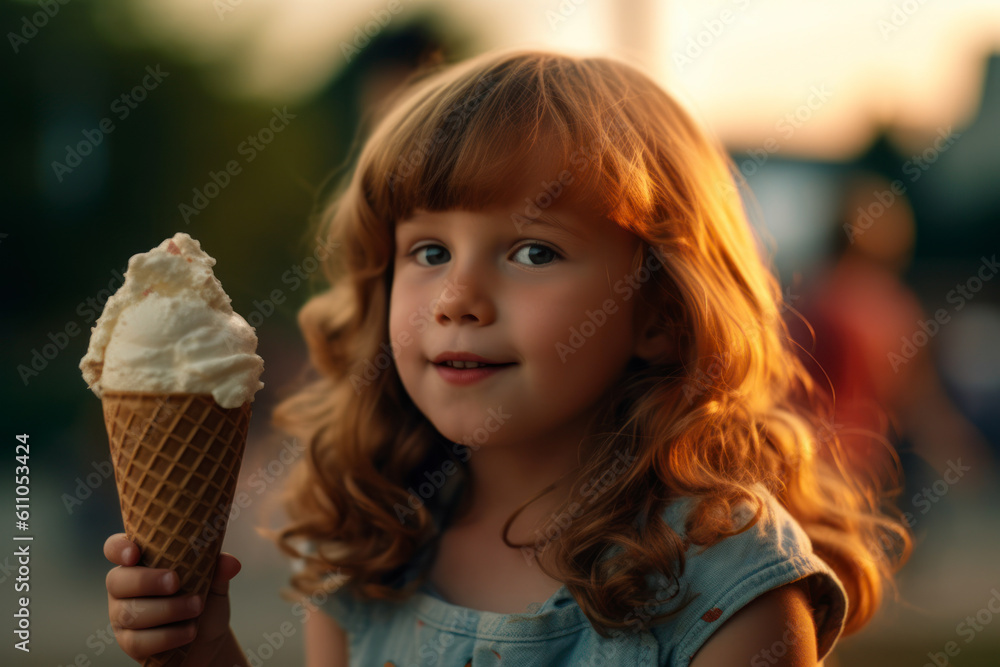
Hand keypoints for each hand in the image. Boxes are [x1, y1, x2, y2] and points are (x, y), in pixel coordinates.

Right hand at [104, 533, 241, 664]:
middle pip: (117, 581)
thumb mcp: (214, 582)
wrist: (208, 638)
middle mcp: (124, 587)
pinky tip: (189, 631)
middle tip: (176, 582)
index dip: (118, 548)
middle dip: (147, 581)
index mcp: (141, 562)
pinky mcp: (128, 643)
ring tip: (197, 607)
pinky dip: (167, 636)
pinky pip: (138, 642)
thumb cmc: (204, 598)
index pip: (115, 549)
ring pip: (130, 613)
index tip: (135, 553)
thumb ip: (219, 569)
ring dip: (166, 610)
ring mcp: (122, 616)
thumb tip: (231, 563)